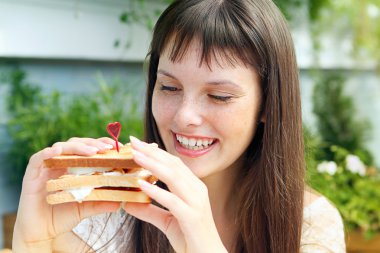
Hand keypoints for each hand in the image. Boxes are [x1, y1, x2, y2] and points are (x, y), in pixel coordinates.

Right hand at [13, 137, 120, 251]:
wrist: (42, 231)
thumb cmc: (64, 215)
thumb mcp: (87, 208)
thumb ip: (102, 202)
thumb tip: (120, 201)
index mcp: (75, 166)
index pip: (89, 148)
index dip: (102, 144)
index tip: (117, 146)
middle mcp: (61, 162)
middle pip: (77, 144)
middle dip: (92, 144)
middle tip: (106, 148)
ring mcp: (47, 166)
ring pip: (61, 147)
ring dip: (77, 147)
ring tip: (91, 151)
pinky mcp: (32, 172)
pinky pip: (38, 158)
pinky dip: (48, 153)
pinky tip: (57, 151)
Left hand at [123, 136, 227, 252]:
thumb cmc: (190, 237)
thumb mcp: (166, 221)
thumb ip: (149, 211)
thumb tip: (128, 203)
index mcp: (193, 187)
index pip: (174, 164)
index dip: (156, 153)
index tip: (138, 145)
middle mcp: (197, 190)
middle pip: (173, 165)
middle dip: (152, 152)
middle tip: (133, 142)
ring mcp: (196, 202)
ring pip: (174, 177)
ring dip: (152, 165)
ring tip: (135, 156)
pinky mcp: (192, 216)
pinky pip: (172, 200)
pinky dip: (157, 191)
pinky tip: (142, 185)